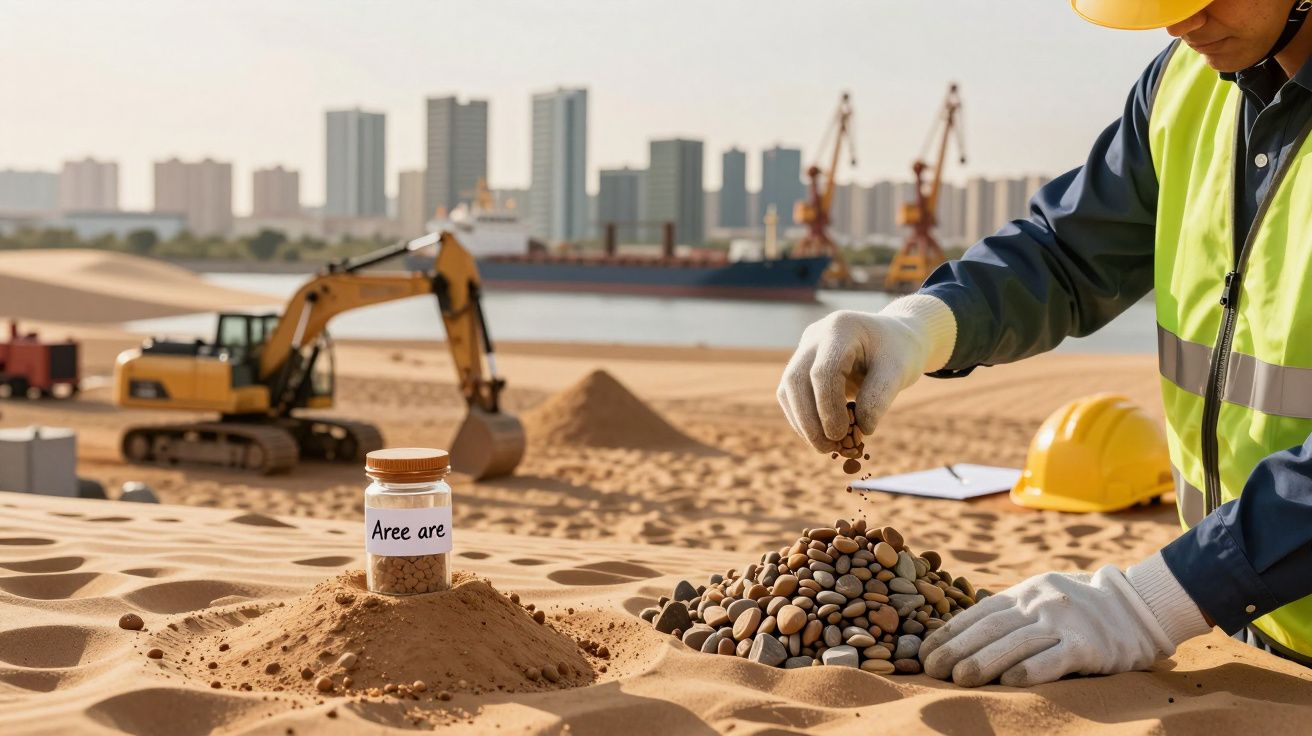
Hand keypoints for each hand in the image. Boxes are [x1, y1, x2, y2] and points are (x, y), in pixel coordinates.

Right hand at [776, 295, 955, 452]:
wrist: (892, 337)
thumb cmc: (898, 352)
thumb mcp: (899, 370)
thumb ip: (880, 397)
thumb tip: (861, 429)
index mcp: (840, 328)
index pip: (823, 371)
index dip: (828, 407)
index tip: (843, 434)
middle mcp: (815, 336)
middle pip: (795, 380)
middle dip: (808, 419)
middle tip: (828, 448)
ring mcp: (804, 349)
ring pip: (787, 389)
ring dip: (802, 423)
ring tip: (826, 446)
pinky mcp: (801, 365)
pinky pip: (791, 395)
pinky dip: (803, 419)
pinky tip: (821, 435)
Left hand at [920, 556, 1209, 686]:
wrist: (1136, 608)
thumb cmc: (1076, 612)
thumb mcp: (1039, 600)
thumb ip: (1007, 615)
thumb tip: (957, 639)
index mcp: (1024, 593)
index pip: (977, 614)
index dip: (948, 633)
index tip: (923, 652)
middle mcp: (1040, 603)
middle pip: (991, 628)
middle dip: (958, 650)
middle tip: (933, 670)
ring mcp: (1064, 622)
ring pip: (1017, 642)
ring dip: (985, 662)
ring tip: (960, 679)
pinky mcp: (1089, 644)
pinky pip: (1054, 658)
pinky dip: (1030, 670)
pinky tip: (1010, 682)